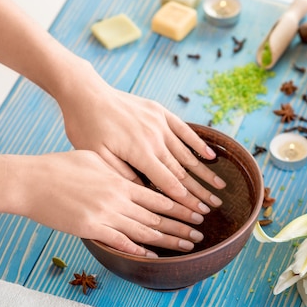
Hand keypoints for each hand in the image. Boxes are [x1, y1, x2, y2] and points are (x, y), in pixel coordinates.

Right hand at [11, 151, 205, 255]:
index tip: (197, 209)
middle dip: (182, 224)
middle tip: (201, 231)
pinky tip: (153, 256)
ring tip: (188, 245)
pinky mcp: (90, 228)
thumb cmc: (58, 167)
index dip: (181, 204)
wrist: (29, 180)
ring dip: (168, 239)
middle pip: (157, 215)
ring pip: (144, 230)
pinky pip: (120, 241)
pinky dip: (138, 249)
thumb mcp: (93, 159)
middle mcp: (117, 198)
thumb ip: (116, 170)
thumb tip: (131, 176)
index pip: (158, 195)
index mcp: (120, 180)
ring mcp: (104, 214)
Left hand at [56, 61, 225, 217]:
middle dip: (200, 191)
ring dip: (204, 171)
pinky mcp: (160, 112)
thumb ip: (122, 174)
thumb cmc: (86, 127)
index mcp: (140, 152)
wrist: (86, 93)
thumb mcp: (96, 156)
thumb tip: (144, 193)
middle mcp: (155, 138)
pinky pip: (183, 130)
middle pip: (182, 171)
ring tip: (220, 185)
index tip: (199, 214)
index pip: (168, 182)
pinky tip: (210, 156)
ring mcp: (159, 124)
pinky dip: (198, 144)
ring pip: (186, 153)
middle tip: (215, 205)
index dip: (185, 200)